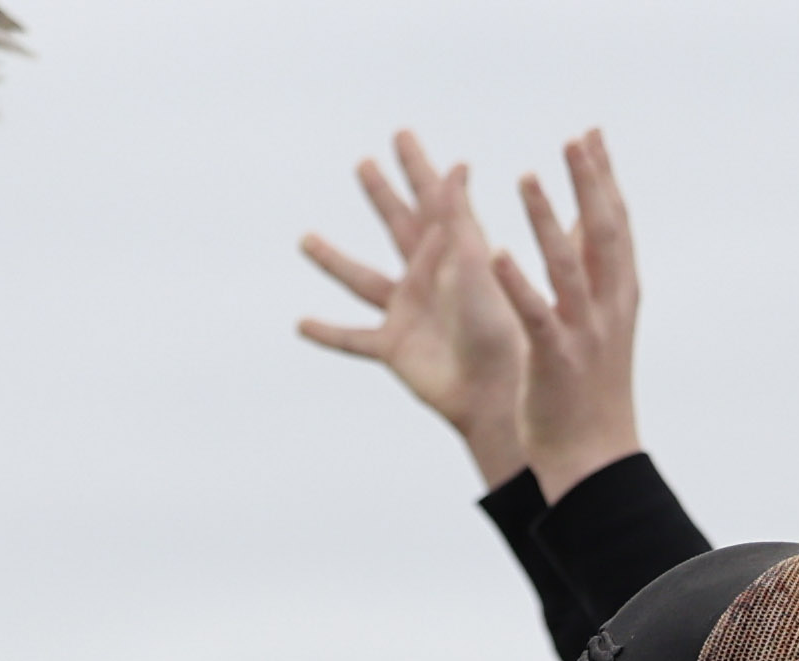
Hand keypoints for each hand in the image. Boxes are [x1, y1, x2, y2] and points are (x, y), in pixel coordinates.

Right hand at [300, 132, 530, 487]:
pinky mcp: (392, 346)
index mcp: (453, 252)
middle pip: (397, 226)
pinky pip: (352, 338)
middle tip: (364, 164)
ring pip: (361, 278)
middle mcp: (427, 276)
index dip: (416, 167)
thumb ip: (459, 216)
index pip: (431, 198)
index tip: (402, 135)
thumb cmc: (498, 326)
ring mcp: (407, 311)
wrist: (496, 387)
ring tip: (306, 239)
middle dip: (382, 194)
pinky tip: (300, 324)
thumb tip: (455, 164)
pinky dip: (327, 332)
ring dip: (333, 259)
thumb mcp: (474, 262)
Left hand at [493, 130, 641, 500]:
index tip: (591, 134)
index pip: (615, 224)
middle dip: (588, 183)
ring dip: (546, 220)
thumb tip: (584, 220)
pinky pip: (535, 315)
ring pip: (566, 267)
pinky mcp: (555, 360)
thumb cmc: (590, 387)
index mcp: (620, 294)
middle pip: (601, 233)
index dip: (603, 178)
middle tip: (573, 138)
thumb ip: (591, 271)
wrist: (593, 455)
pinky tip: (498, 253)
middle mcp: (608, 307)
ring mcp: (583, 333)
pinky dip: (518, 283)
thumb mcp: (600, 321)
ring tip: (526, 176)